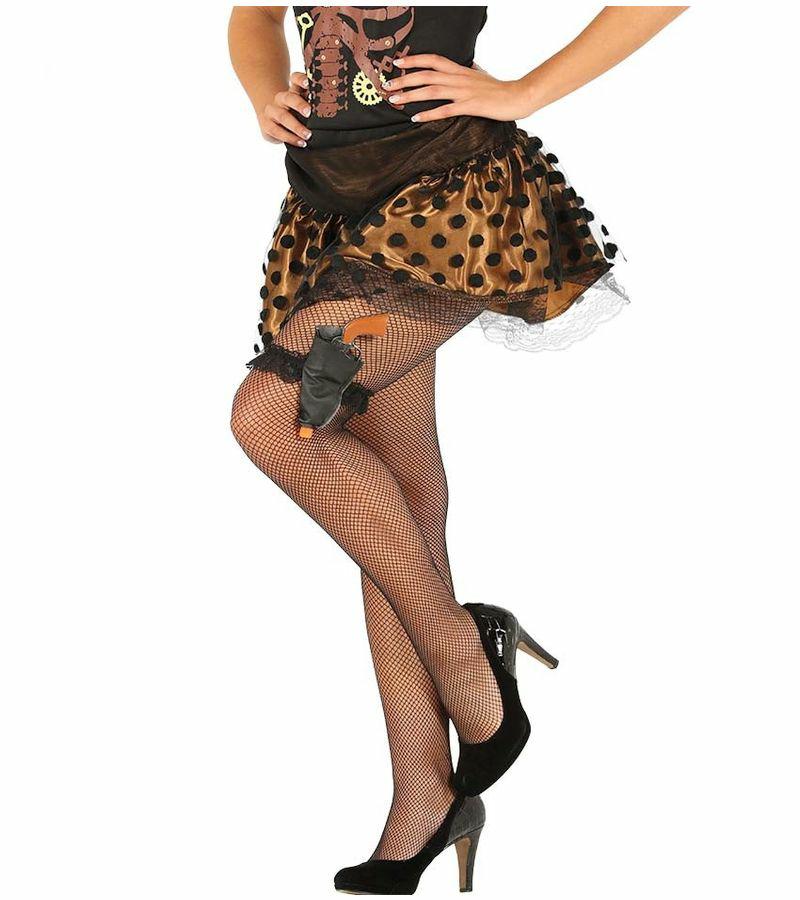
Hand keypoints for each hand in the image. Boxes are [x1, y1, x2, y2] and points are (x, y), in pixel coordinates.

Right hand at [260, 72, 311, 146]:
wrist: (273, 122)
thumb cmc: (295, 115)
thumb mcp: (305, 107)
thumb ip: (316, 105)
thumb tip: (337, 107)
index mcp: (293, 91)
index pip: (295, 79)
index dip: (300, 79)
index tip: (308, 83)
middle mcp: (282, 99)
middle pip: (288, 97)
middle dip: (299, 104)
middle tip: (309, 113)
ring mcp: (272, 111)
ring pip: (282, 116)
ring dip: (296, 126)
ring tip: (308, 135)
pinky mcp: (266, 124)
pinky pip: (276, 131)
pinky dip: (290, 138)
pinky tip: (301, 143)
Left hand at [383, 54, 533, 122]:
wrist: (517, 96)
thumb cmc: (499, 88)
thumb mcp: (481, 75)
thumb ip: (470, 70)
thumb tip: (467, 64)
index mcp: (459, 70)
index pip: (432, 60)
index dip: (414, 60)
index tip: (398, 62)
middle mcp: (458, 78)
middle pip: (425, 75)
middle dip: (404, 79)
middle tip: (386, 84)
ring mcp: (463, 92)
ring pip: (431, 90)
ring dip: (410, 95)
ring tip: (394, 99)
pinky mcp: (469, 106)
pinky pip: (445, 110)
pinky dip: (429, 114)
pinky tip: (415, 117)